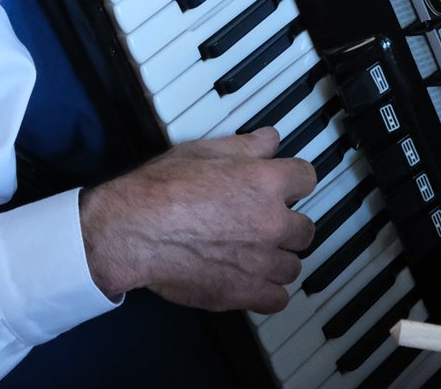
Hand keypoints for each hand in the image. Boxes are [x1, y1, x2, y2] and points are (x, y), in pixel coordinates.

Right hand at [79, 127, 316, 312]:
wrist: (132, 232)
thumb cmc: (161, 188)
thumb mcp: (203, 151)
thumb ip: (245, 146)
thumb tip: (271, 140)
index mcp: (266, 182)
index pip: (308, 179)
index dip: (293, 182)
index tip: (282, 188)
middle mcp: (271, 222)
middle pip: (305, 228)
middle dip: (287, 225)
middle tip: (262, 225)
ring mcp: (260, 261)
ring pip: (293, 266)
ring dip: (278, 260)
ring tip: (253, 256)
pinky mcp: (243, 292)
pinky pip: (278, 299)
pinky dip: (268, 293)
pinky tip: (251, 282)